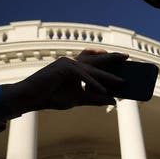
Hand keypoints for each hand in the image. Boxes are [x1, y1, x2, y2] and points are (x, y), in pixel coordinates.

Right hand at [2, 49, 127, 114]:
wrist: (31, 98)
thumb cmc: (52, 96)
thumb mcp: (78, 99)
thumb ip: (95, 98)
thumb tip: (114, 100)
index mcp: (76, 67)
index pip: (95, 63)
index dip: (109, 61)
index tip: (124, 62)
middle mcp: (73, 62)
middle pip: (96, 60)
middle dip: (113, 58)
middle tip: (128, 58)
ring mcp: (68, 62)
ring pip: (92, 69)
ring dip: (107, 76)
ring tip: (121, 81)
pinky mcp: (63, 67)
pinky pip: (82, 76)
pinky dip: (93, 83)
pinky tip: (103, 90)